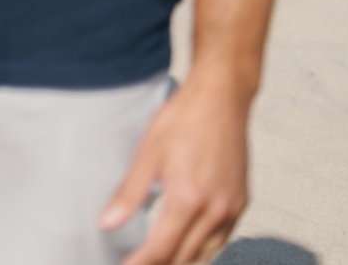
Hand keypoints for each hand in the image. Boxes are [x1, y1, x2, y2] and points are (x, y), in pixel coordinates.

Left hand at [104, 75, 250, 263]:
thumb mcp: (147, 155)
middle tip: (137, 264)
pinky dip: (204, 249)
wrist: (221, 100)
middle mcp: (215, 210)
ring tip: (158, 261)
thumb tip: (106, 224)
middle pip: (185, 258)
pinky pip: (223, 239)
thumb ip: (129, 194)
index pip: (162, 249)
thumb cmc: (181, 121)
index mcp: (188, 200)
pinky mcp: (241, 202)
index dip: (142, 264)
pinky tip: (187, 245)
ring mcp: (232, 208)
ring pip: (207, 254)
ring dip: (183, 262)